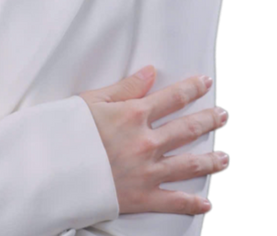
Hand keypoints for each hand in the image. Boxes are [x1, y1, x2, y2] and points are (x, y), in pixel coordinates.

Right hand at [78, 68, 226, 215]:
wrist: (53, 167)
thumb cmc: (68, 131)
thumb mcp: (93, 100)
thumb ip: (126, 87)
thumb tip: (150, 73)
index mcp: (134, 114)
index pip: (172, 98)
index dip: (192, 89)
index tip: (204, 84)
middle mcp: (146, 142)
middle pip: (188, 129)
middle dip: (208, 121)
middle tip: (222, 116)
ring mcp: (147, 171)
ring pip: (189, 165)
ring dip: (211, 161)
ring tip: (224, 158)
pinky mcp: (142, 197)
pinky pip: (174, 202)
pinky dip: (193, 204)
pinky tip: (205, 203)